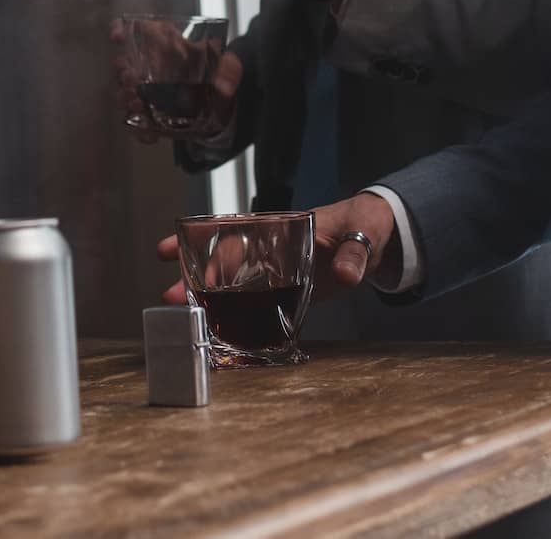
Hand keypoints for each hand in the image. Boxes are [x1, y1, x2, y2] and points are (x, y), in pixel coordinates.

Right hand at [110, 16, 241, 144]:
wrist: (220, 105)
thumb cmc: (218, 74)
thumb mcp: (228, 66)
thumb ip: (229, 70)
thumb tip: (224, 86)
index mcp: (165, 44)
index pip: (136, 31)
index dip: (121, 30)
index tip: (117, 36)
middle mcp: (149, 65)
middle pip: (123, 64)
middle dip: (123, 72)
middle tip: (132, 80)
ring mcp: (145, 91)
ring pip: (123, 92)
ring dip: (125, 99)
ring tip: (138, 105)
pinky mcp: (148, 113)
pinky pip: (135, 123)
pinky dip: (139, 130)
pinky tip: (150, 135)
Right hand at [151, 190, 401, 302]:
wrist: (381, 237)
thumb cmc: (366, 222)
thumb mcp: (364, 230)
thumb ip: (354, 252)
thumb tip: (344, 273)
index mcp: (284, 227)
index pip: (241, 236)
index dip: (215, 249)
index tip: (190, 261)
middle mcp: (274, 248)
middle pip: (226, 261)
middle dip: (194, 275)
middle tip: (168, 296)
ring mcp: (280, 271)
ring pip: (236, 283)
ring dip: (208, 297)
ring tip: (180, 313)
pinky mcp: (291, 291)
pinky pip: (259, 303)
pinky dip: (238, 315)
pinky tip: (220, 329)